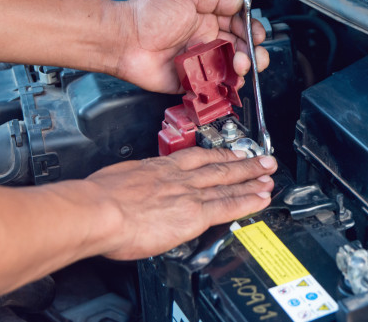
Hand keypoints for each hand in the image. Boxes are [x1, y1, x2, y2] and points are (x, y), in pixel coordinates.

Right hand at [87, 147, 276, 259]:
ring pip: (229, 184)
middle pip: (219, 167)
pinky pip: (229, 205)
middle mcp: (179, 177)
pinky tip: (261, 199)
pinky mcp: (194, 213)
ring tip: (269, 176)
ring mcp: (189, 194)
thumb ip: (135, 184)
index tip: (231, 154)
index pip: (197, 158)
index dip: (219, 155)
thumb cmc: (99, 198)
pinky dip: (248, 201)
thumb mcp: (118, 178)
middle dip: (245, 163)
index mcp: (160, 167)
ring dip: (252, 179)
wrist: (98, 211)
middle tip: (264, 159)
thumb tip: (133, 191)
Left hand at [115, 0, 268, 92]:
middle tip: (252, 57)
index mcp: (206, 17)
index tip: (256, 36)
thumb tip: (238, 1)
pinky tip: (228, 82)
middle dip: (252, 53)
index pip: (238, 25)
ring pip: (230, 69)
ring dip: (242, 70)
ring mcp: (199, 61)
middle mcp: (205, 39)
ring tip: (240, 68)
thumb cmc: (148, 14)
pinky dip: (224, 87)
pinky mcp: (191, 81)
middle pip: (240, 48)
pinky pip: (213, 86)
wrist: (125, 40)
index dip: (251, 31)